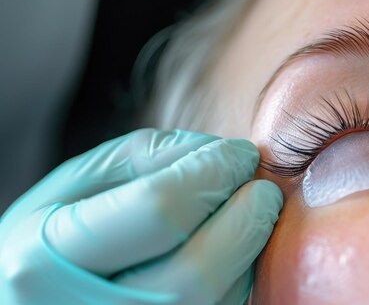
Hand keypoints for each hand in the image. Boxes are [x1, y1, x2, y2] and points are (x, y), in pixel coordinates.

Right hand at [0, 129, 282, 304]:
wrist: (34, 299)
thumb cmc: (47, 236)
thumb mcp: (73, 186)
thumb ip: (145, 157)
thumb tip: (217, 153)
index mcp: (44, 261)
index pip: (158, 210)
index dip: (211, 173)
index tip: (238, 153)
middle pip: (197, 271)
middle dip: (245, 217)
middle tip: (260, 186)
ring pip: (217, 300)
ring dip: (247, 249)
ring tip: (247, 214)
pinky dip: (238, 277)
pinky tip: (229, 250)